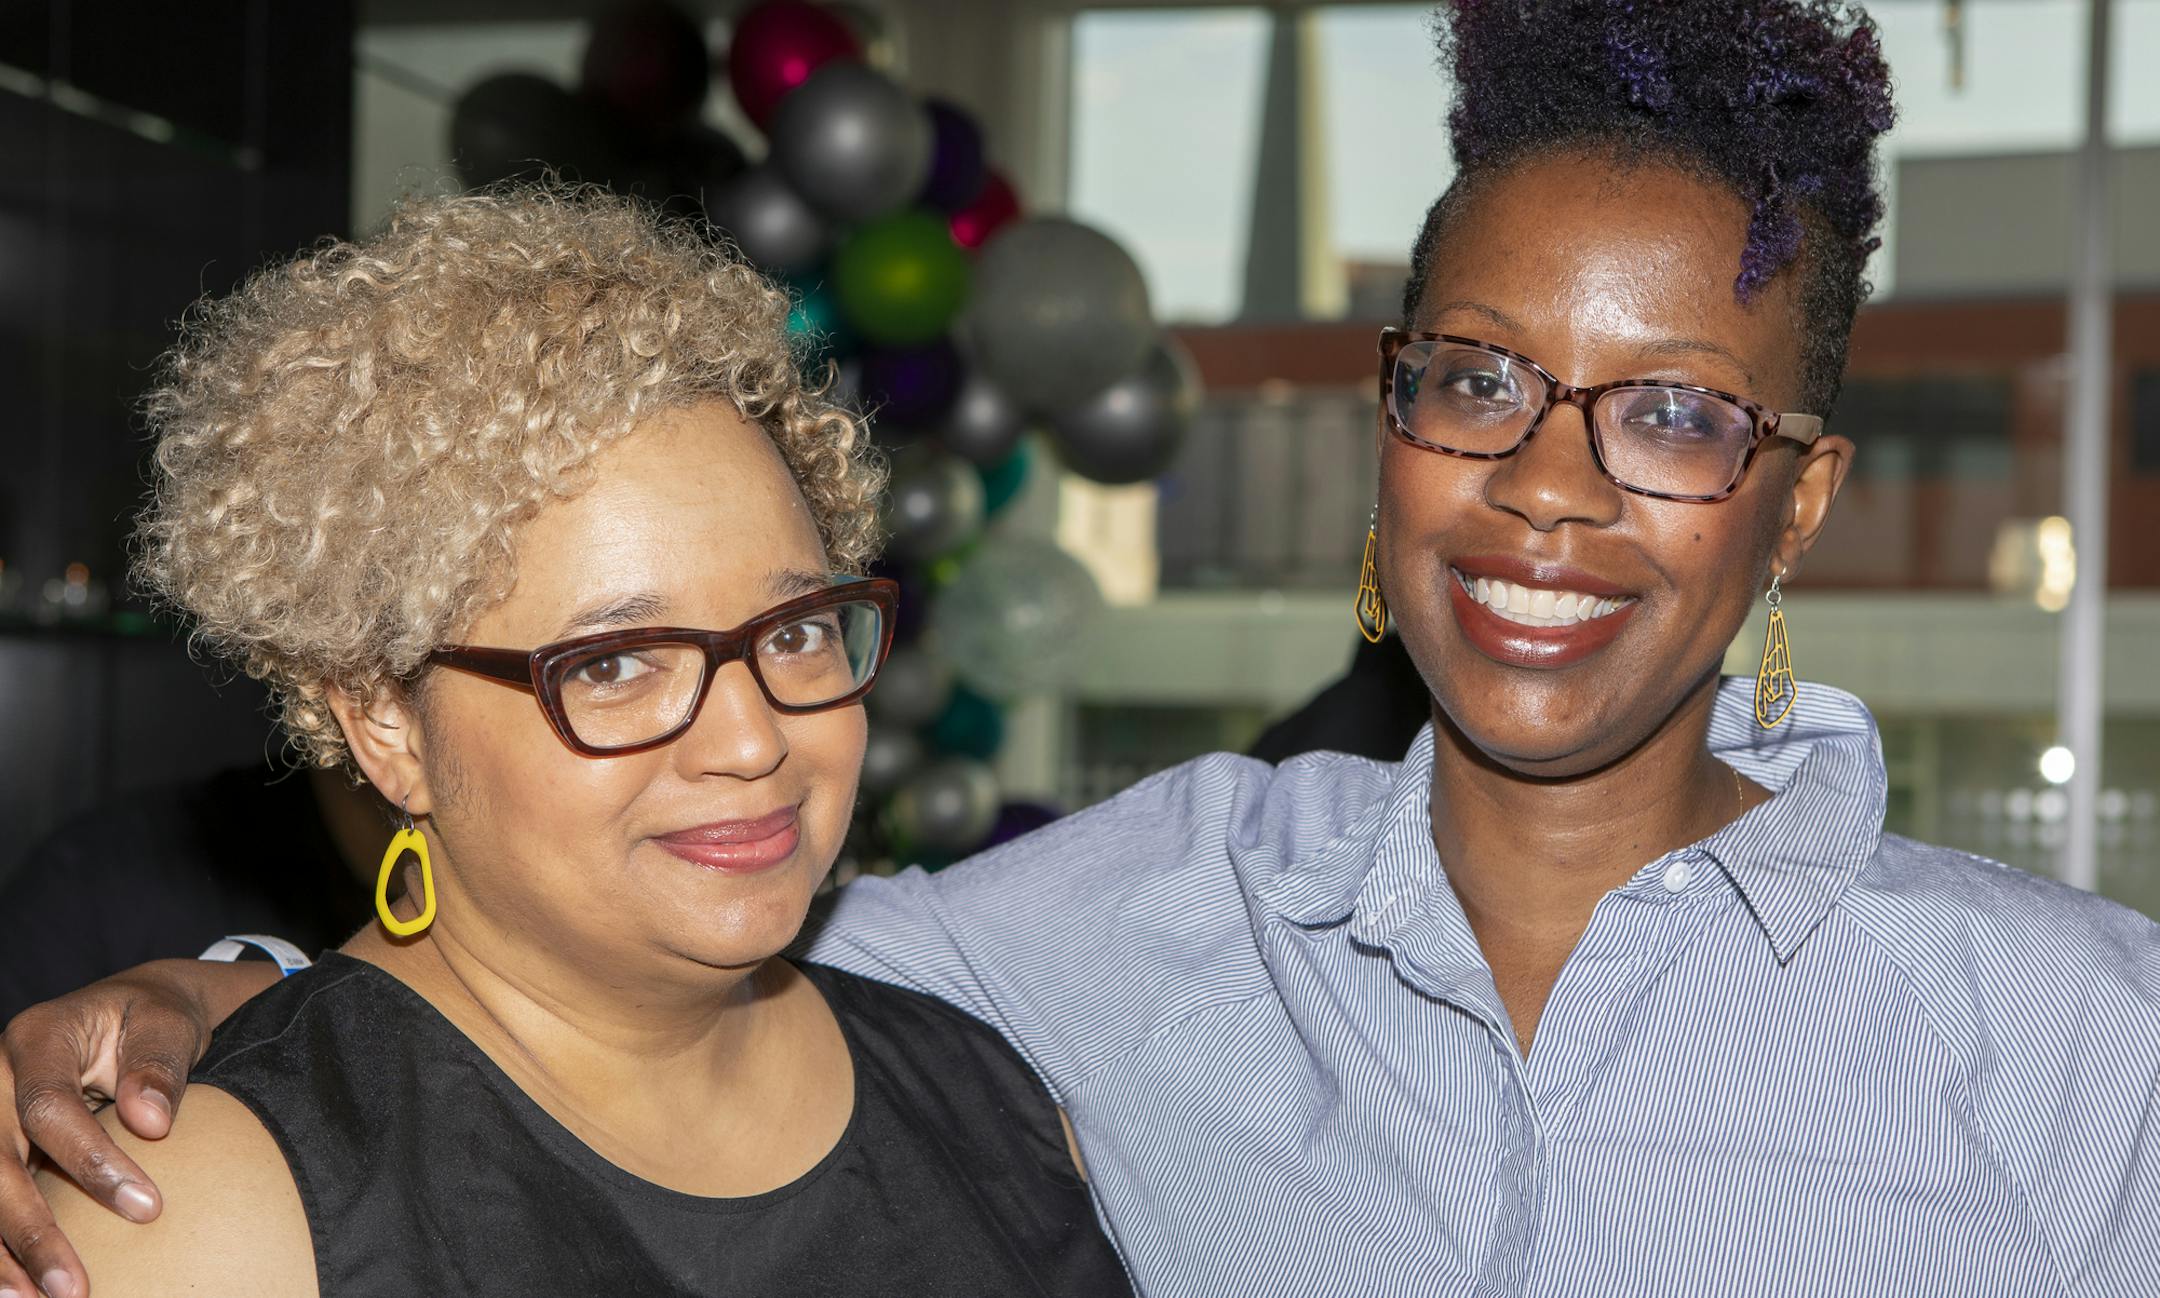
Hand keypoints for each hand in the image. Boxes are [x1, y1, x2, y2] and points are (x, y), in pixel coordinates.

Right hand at [0, 959, 264, 1297]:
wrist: (132, 1012)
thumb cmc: (153, 1018)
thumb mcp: (167, 1022)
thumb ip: (159, 1064)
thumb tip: (151, 1121)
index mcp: (37, 1038)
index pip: (48, 1106)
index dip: (91, 1161)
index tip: (148, 1207)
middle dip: (32, 1230)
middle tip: (73, 1289)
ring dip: (3, 1254)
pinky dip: (0, 1249)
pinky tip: (19, 1291)